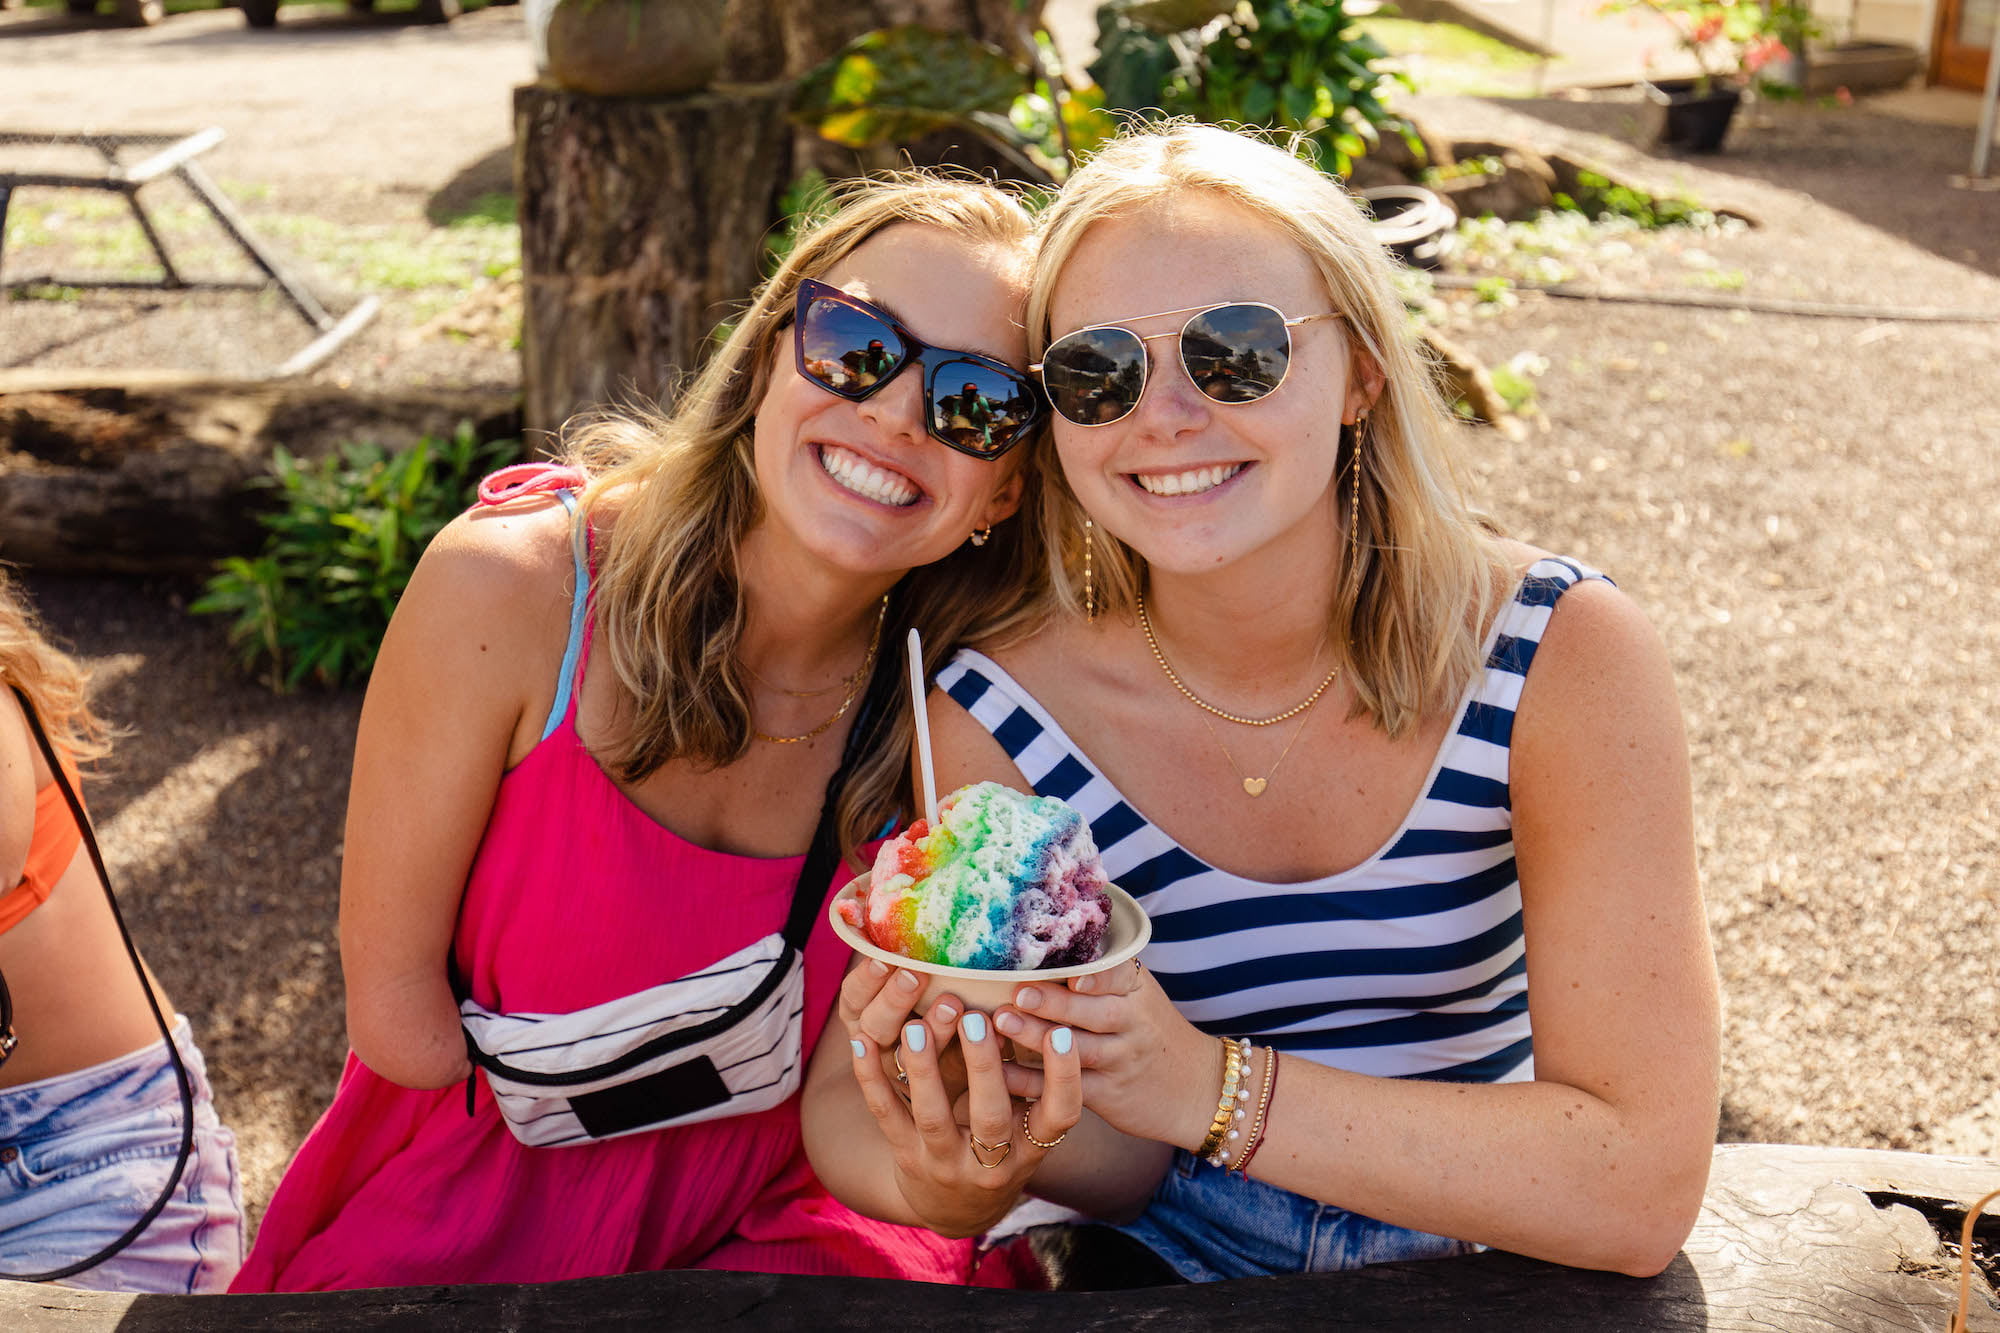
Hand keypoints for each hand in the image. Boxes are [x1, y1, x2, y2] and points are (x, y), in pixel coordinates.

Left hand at [842, 963, 1081, 1238]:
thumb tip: (1029, 1007)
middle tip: (976, 1019)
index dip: (1063, 1077)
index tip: (1061, 1033)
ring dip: (924, 1070)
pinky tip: (862, 1042)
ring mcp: (945, 1162)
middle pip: (990, 1117)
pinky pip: (886, 1115)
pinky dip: (872, 1078)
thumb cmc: (1002, 1152)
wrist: (957, 1212)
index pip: (1058, 1116)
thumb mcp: (1028, 1130)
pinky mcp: (906, 1156)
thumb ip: (1033, 1083)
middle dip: (983, 1068)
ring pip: (933, 1117)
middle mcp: (991, 1163)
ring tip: (916, 1027)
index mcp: (1031, 1148)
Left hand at [994, 961, 1217, 1150]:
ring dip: (1037, 1036)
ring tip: (1002, 1022)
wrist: (1198, 1088)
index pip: (1118, 976)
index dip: (1096, 977)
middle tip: (1018, 993)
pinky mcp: (1108, 1094)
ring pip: (1078, 1050)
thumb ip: (1103, 973)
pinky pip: (1067, 1086)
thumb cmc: (1152, 1031)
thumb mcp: (1140, 995)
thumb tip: (1043, 944)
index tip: (1072, 977)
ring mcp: (1121, 1060)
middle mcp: (1133, 1024)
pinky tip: (1001, 1073)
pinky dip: (1033, 1081)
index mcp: (1137, 991)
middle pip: (1095, 1013)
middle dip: (1055, 1003)